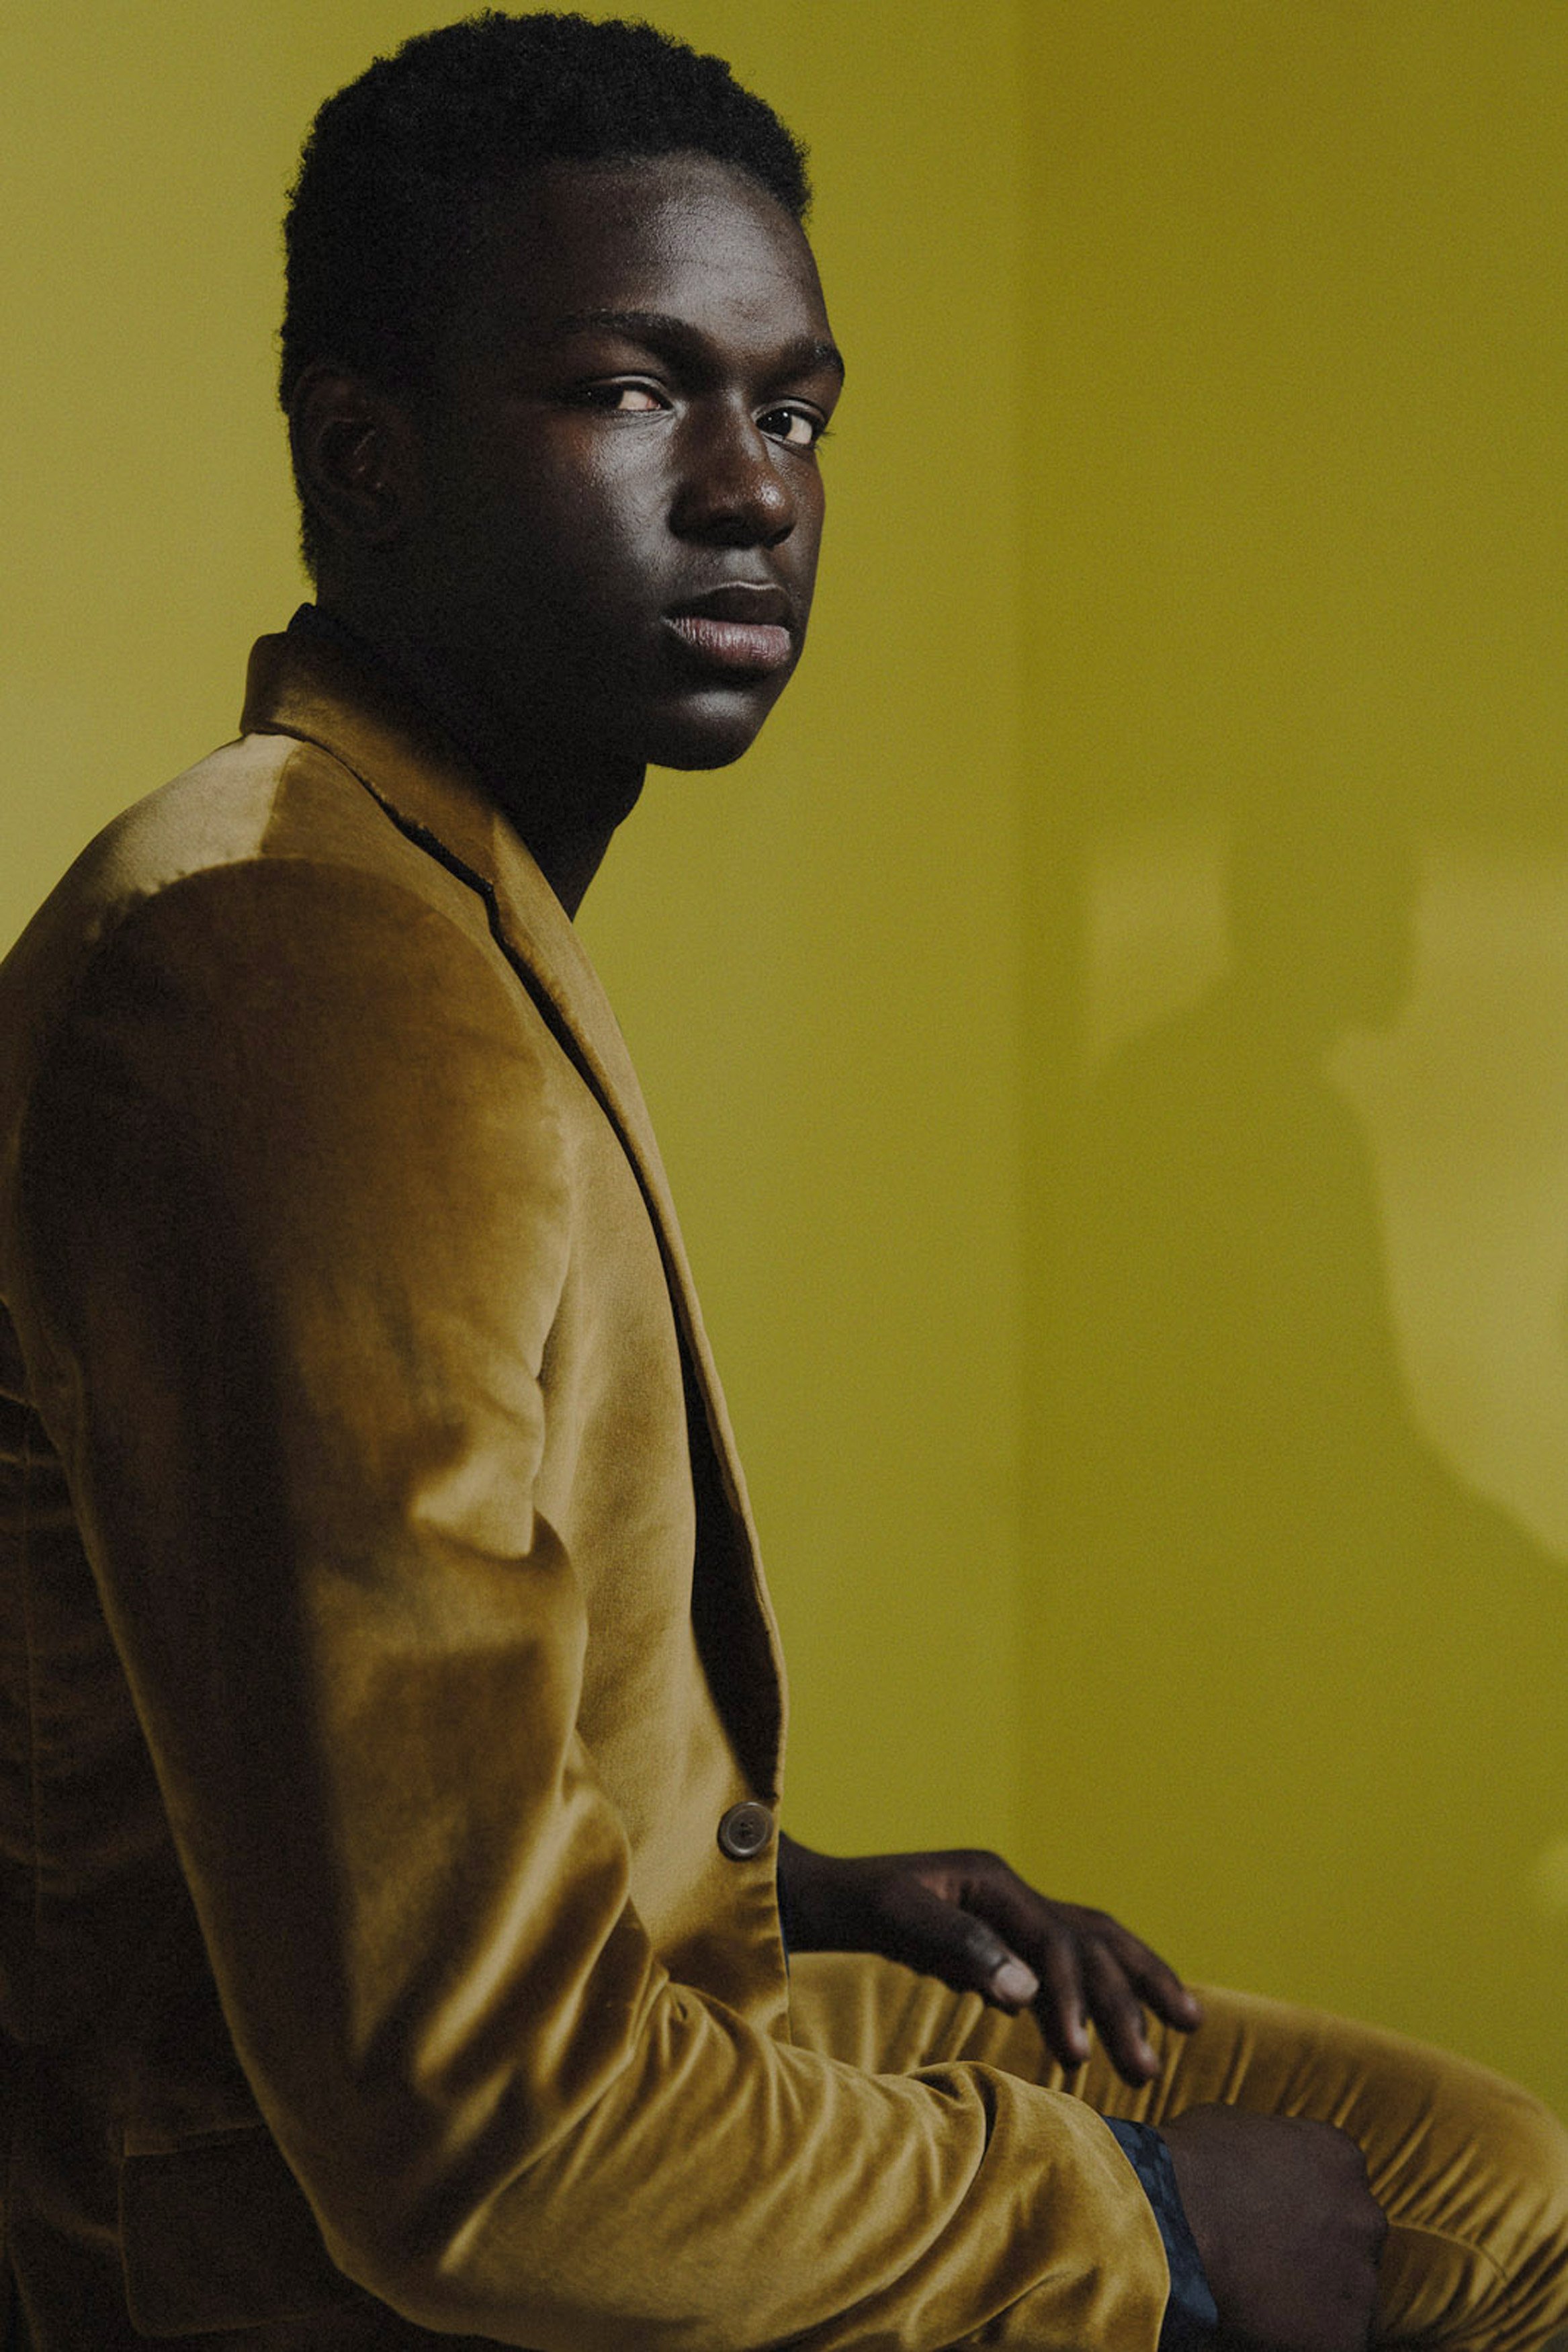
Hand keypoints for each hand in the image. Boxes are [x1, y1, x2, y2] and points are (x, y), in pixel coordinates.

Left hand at [775, 1835, 1200, 2084]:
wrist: (808, 1893)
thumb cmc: (843, 1901)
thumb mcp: (895, 1915)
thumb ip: (959, 1947)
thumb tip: (1028, 1991)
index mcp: (992, 1880)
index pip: (1056, 1941)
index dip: (1075, 1997)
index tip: (1080, 2056)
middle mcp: (1008, 1890)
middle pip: (1091, 1939)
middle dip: (1129, 1998)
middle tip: (1152, 2065)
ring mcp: (1005, 1911)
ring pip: (1091, 1943)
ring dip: (1133, 1987)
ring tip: (1185, 2026)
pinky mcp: (994, 1937)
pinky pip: (1063, 1960)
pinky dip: (1094, 1988)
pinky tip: (1105, 2024)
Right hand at [1162, 2105, 1386, 2351]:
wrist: (1176, 2222)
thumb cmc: (1191, 2168)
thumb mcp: (1232, 2127)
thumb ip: (1265, 2146)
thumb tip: (1254, 2162)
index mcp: (1340, 2158)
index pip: (1338, 2186)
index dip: (1304, 2208)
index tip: (1275, 2222)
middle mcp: (1364, 2215)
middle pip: (1350, 2240)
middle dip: (1318, 2253)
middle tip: (1269, 2263)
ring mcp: (1361, 2276)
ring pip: (1345, 2294)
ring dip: (1313, 2298)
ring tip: (1260, 2296)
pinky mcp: (1347, 2333)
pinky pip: (1333, 2339)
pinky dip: (1303, 2338)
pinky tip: (1264, 2324)